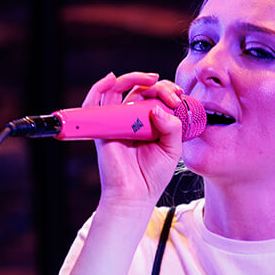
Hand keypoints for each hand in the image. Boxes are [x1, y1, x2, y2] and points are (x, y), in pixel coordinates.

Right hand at [84, 71, 186, 208]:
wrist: (135, 196)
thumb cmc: (152, 176)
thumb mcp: (172, 149)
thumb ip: (172, 127)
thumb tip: (158, 109)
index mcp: (149, 123)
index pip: (155, 97)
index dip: (166, 91)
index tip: (178, 96)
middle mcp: (131, 119)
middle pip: (139, 89)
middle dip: (157, 85)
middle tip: (171, 92)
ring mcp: (116, 121)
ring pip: (119, 89)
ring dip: (134, 78)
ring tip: (150, 79)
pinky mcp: (102, 127)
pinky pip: (96, 102)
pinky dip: (100, 87)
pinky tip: (112, 78)